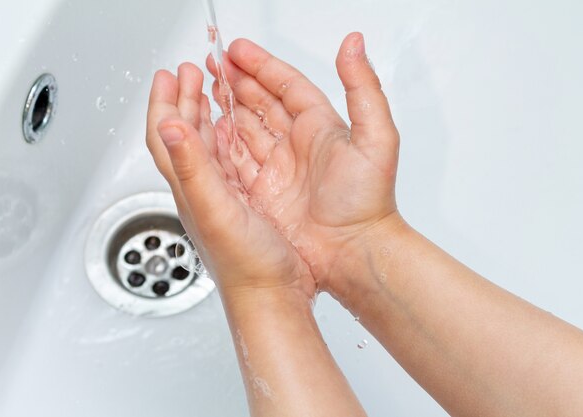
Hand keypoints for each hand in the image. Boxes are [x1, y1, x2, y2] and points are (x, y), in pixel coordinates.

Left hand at [146, 63, 314, 298]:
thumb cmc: (247, 266)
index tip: (168, 75)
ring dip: (202, 115)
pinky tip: (233, 133)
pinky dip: (227, 138)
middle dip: (182, 100)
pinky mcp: (244, 204)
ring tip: (207, 91)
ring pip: (205, 146)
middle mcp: (202, 190)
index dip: (162, 103)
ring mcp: (223, 197)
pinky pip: (228, 161)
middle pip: (183, 136)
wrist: (273, 295)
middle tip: (187, 73)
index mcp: (191, 188)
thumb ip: (191, 170)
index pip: (166, 137)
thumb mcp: (216, 211)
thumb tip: (168, 127)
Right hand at [206, 32, 401, 294]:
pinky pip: (238, 161)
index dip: (262, 65)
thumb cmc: (368, 202)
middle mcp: (298, 146)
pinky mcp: (264, 194)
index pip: (287, 85)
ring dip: (227, 108)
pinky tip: (210, 131)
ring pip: (247, 129)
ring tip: (207, 88)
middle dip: (238, 81)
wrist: (354, 253)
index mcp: (321, 127)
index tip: (237, 50)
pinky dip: (223, 145)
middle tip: (214, 64)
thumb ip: (364, 88)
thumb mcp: (376, 139)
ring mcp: (279, 170)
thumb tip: (355, 45)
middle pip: (263, 103)